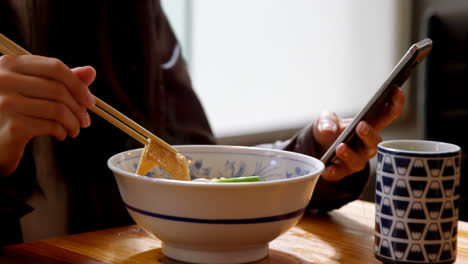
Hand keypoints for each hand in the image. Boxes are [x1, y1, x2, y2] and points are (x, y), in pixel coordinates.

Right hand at [0, 55, 95, 176]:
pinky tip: (60, 135)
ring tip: (74, 129)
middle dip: (79, 107)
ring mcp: (5, 102)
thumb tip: (91, 71)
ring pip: (58, 109)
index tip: (89, 101)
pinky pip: (51, 125)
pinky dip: (62, 131)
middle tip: (85, 121)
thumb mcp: (32, 91)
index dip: (78, 84)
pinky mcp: (13, 126)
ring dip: (73, 122)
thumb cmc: (10, 113)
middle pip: (58, 89)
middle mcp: (3, 79)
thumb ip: (58, 81)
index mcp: (8, 64)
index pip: (54, 67)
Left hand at [313, 87, 404, 181]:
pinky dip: (334, 171)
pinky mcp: (342, 171)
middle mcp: (367, 144)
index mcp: (368, 126)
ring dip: (350, 154)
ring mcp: (357, 159)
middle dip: (370, 134)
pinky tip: (327, 168)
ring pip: (360, 160)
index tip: (396, 90)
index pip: (388, 115)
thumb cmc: (329, 129)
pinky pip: (341, 173)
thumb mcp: (326, 119)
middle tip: (361, 126)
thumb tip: (328, 130)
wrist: (316, 147)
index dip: (395, 104)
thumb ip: (326, 120)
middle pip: (376, 141)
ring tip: (340, 147)